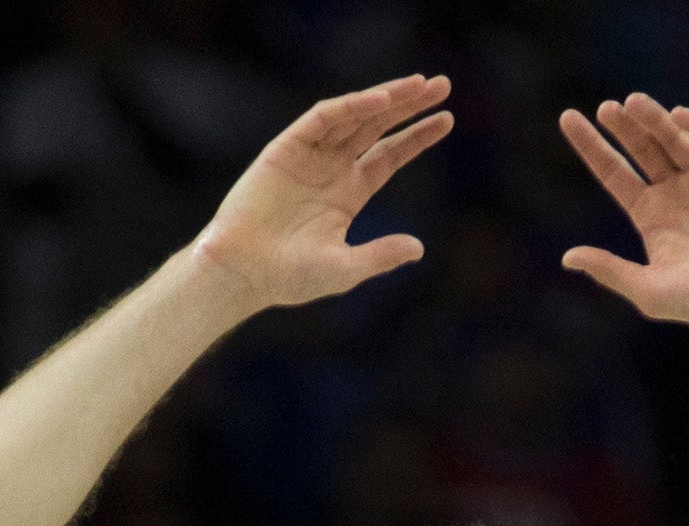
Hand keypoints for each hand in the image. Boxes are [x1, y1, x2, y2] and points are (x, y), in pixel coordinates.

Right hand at [190, 74, 453, 310]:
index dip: (417, 137)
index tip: (447, 119)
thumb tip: (419, 248)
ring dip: (386, 98)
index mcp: (347, 194)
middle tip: (442, 85)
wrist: (241, 272)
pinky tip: (380, 101)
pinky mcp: (286, 148)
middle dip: (409, 105)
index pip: (389, 156)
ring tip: (419, 84)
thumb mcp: (344, 268)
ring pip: (355, 116)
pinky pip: (323, 118)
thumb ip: (380, 256)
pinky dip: (351, 106)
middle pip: (377, 127)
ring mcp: (308, 156)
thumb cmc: (288, 277)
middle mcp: (331, 169)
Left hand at [558, 95, 688, 337]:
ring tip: (634, 102)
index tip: (568, 117)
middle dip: (624, 127)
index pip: (613, 172)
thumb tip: (567, 257)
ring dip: (656, 119)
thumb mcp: (651, 291)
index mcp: (650, 216)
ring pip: (675, 139)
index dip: (591, 146)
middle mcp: (675, 193)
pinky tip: (679, 116)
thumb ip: (611, 272)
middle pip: (642, 149)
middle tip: (607, 108)